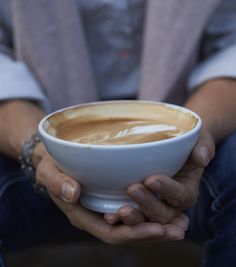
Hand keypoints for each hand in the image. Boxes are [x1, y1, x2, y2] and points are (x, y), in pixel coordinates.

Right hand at [35, 144, 187, 243]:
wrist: (54, 158)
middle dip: (153, 233)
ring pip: (134, 223)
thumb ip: (57, 182)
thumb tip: (72, 193)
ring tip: (183, 223)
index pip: (110, 232)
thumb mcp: (48, 170)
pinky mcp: (114, 196)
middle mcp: (97, 215)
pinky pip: (135, 209)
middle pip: (128, 232)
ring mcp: (107, 207)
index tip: (157, 229)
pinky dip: (153, 211)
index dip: (134, 233)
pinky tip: (172, 208)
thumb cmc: (51, 164)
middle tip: (179, 230)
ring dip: (158, 225)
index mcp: (82, 214)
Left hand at [104, 129, 214, 225]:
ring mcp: (155, 207)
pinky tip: (109, 216)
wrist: (173, 147)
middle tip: (133, 189)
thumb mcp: (199, 140)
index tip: (151, 179)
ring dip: (134, 218)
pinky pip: (133, 217)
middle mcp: (171, 204)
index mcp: (187, 190)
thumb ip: (203, 147)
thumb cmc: (186, 143)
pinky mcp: (140, 206)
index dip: (167, 190)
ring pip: (147, 221)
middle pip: (163, 214)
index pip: (180, 195)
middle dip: (148, 204)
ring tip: (120, 211)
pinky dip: (121, 219)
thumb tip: (201, 158)